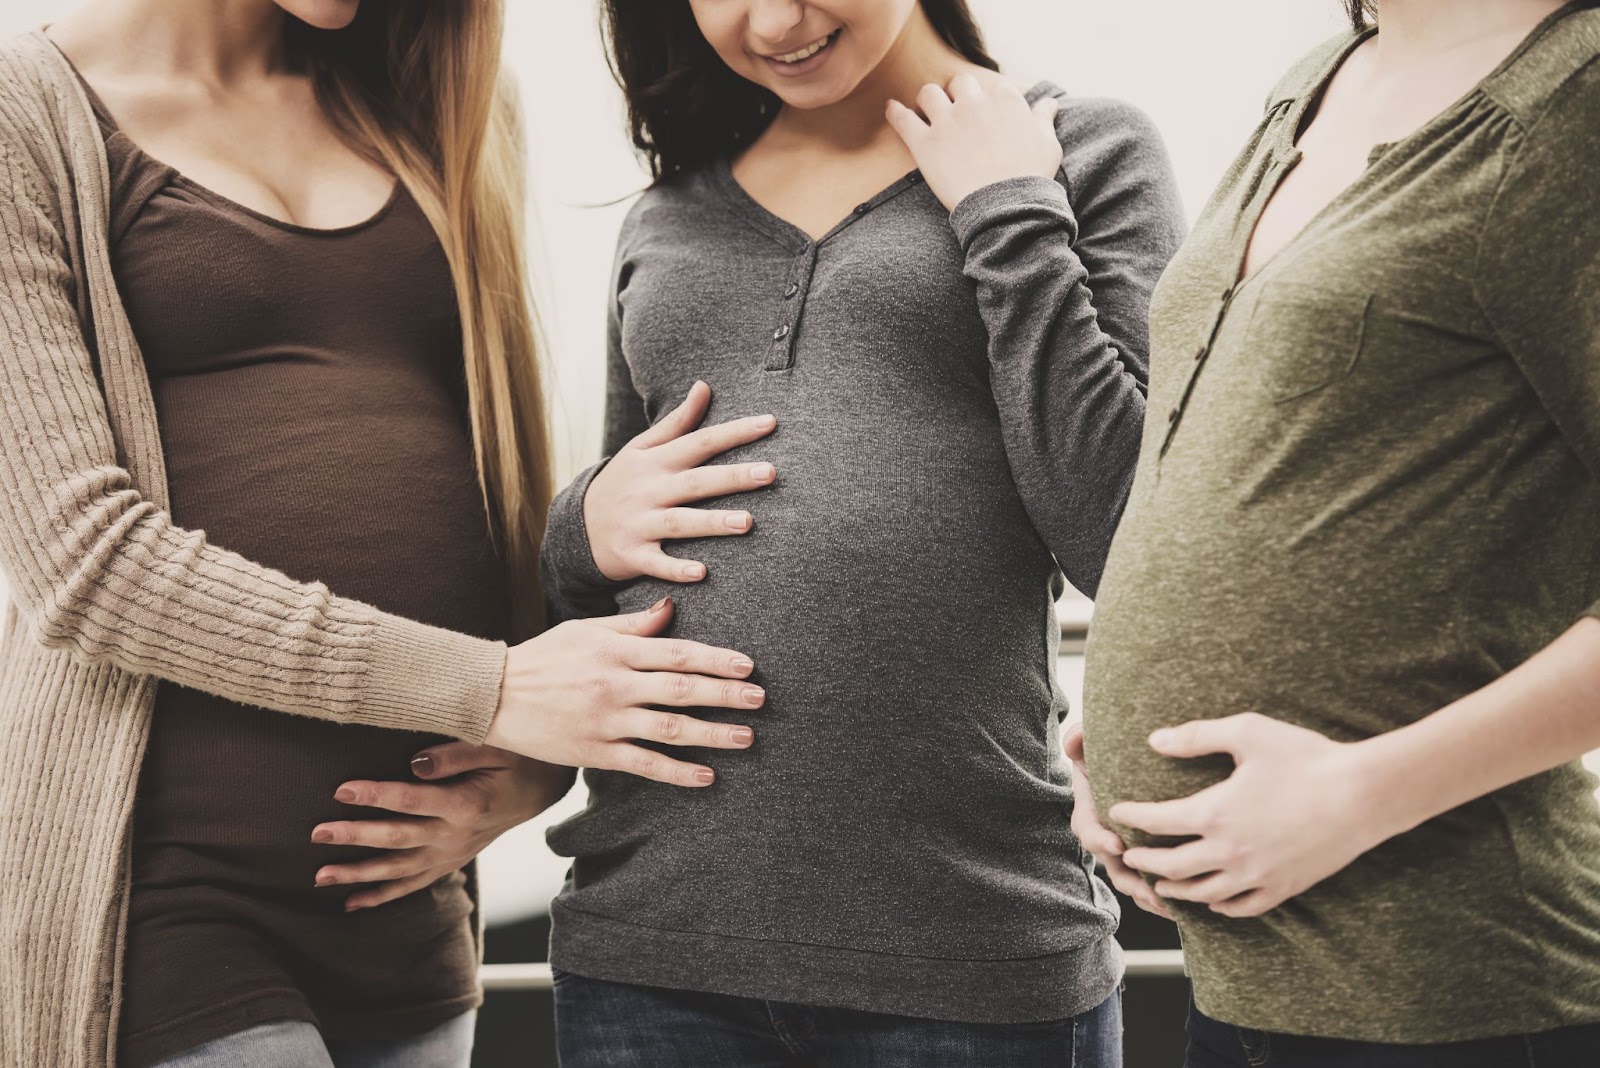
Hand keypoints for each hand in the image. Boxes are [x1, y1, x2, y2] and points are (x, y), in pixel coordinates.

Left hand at [311, 742, 569, 910]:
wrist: (540, 791)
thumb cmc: (517, 761)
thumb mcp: (495, 747)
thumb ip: (455, 755)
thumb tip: (413, 764)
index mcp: (466, 804)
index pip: (411, 800)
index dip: (375, 795)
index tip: (341, 789)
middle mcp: (455, 836)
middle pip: (397, 838)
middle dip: (355, 837)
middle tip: (317, 834)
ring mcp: (451, 854)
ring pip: (398, 870)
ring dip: (359, 874)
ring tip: (320, 877)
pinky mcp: (449, 862)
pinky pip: (413, 884)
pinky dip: (382, 896)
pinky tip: (351, 903)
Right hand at [484, 596, 763, 787]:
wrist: (493, 694)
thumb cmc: (544, 657)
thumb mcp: (586, 630)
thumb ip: (633, 626)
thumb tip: (671, 610)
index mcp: (617, 652)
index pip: (677, 653)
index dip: (716, 659)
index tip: (749, 666)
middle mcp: (616, 685)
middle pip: (682, 690)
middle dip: (726, 695)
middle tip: (761, 700)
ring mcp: (606, 721)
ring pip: (670, 728)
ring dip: (712, 734)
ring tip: (746, 737)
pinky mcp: (595, 751)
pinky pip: (644, 764)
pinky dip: (677, 772)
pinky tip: (706, 776)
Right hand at [586, 381, 777, 582]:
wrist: (577, 526)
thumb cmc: (621, 482)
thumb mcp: (641, 448)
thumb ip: (677, 422)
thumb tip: (704, 386)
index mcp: (657, 462)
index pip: (700, 441)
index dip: (735, 432)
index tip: (770, 423)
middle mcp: (650, 490)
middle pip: (696, 481)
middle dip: (733, 477)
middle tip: (771, 472)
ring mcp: (640, 523)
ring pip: (680, 521)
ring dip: (712, 523)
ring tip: (747, 523)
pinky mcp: (633, 554)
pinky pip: (656, 563)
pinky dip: (676, 568)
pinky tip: (701, 573)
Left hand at [885, 72, 1062, 211]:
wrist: (1006, 207)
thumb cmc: (1031, 177)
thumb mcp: (1048, 143)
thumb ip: (1043, 118)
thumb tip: (1050, 103)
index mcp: (1004, 98)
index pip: (991, 86)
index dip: (987, 99)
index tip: (986, 113)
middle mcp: (974, 102)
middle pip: (959, 83)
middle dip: (957, 94)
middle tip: (956, 111)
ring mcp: (947, 121)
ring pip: (929, 93)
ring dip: (929, 100)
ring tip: (928, 112)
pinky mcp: (925, 143)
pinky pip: (902, 118)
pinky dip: (895, 112)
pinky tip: (891, 107)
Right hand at [1063, 721, 1171, 919]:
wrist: (1143, 766)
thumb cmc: (1116, 754)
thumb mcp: (1097, 742)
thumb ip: (1082, 737)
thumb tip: (1072, 743)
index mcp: (1093, 811)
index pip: (1088, 830)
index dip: (1099, 839)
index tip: (1116, 844)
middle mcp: (1109, 837)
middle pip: (1114, 867)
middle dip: (1131, 881)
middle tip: (1150, 889)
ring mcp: (1129, 852)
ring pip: (1135, 883)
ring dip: (1151, 896)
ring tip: (1172, 905)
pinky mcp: (1150, 861)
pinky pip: (1155, 887)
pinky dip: (1168, 899)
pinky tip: (1189, 907)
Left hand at [1110, 713, 1396, 917]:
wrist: (1364, 794)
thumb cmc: (1306, 757)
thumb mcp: (1247, 733)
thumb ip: (1196, 736)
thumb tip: (1153, 739)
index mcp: (1215, 812)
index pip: (1157, 821)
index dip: (1132, 816)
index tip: (1118, 812)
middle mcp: (1230, 851)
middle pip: (1172, 865)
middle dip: (1145, 860)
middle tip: (1129, 855)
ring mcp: (1257, 874)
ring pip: (1203, 893)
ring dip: (1176, 889)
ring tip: (1162, 884)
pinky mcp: (1284, 888)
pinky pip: (1242, 907)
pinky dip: (1220, 907)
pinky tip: (1213, 901)